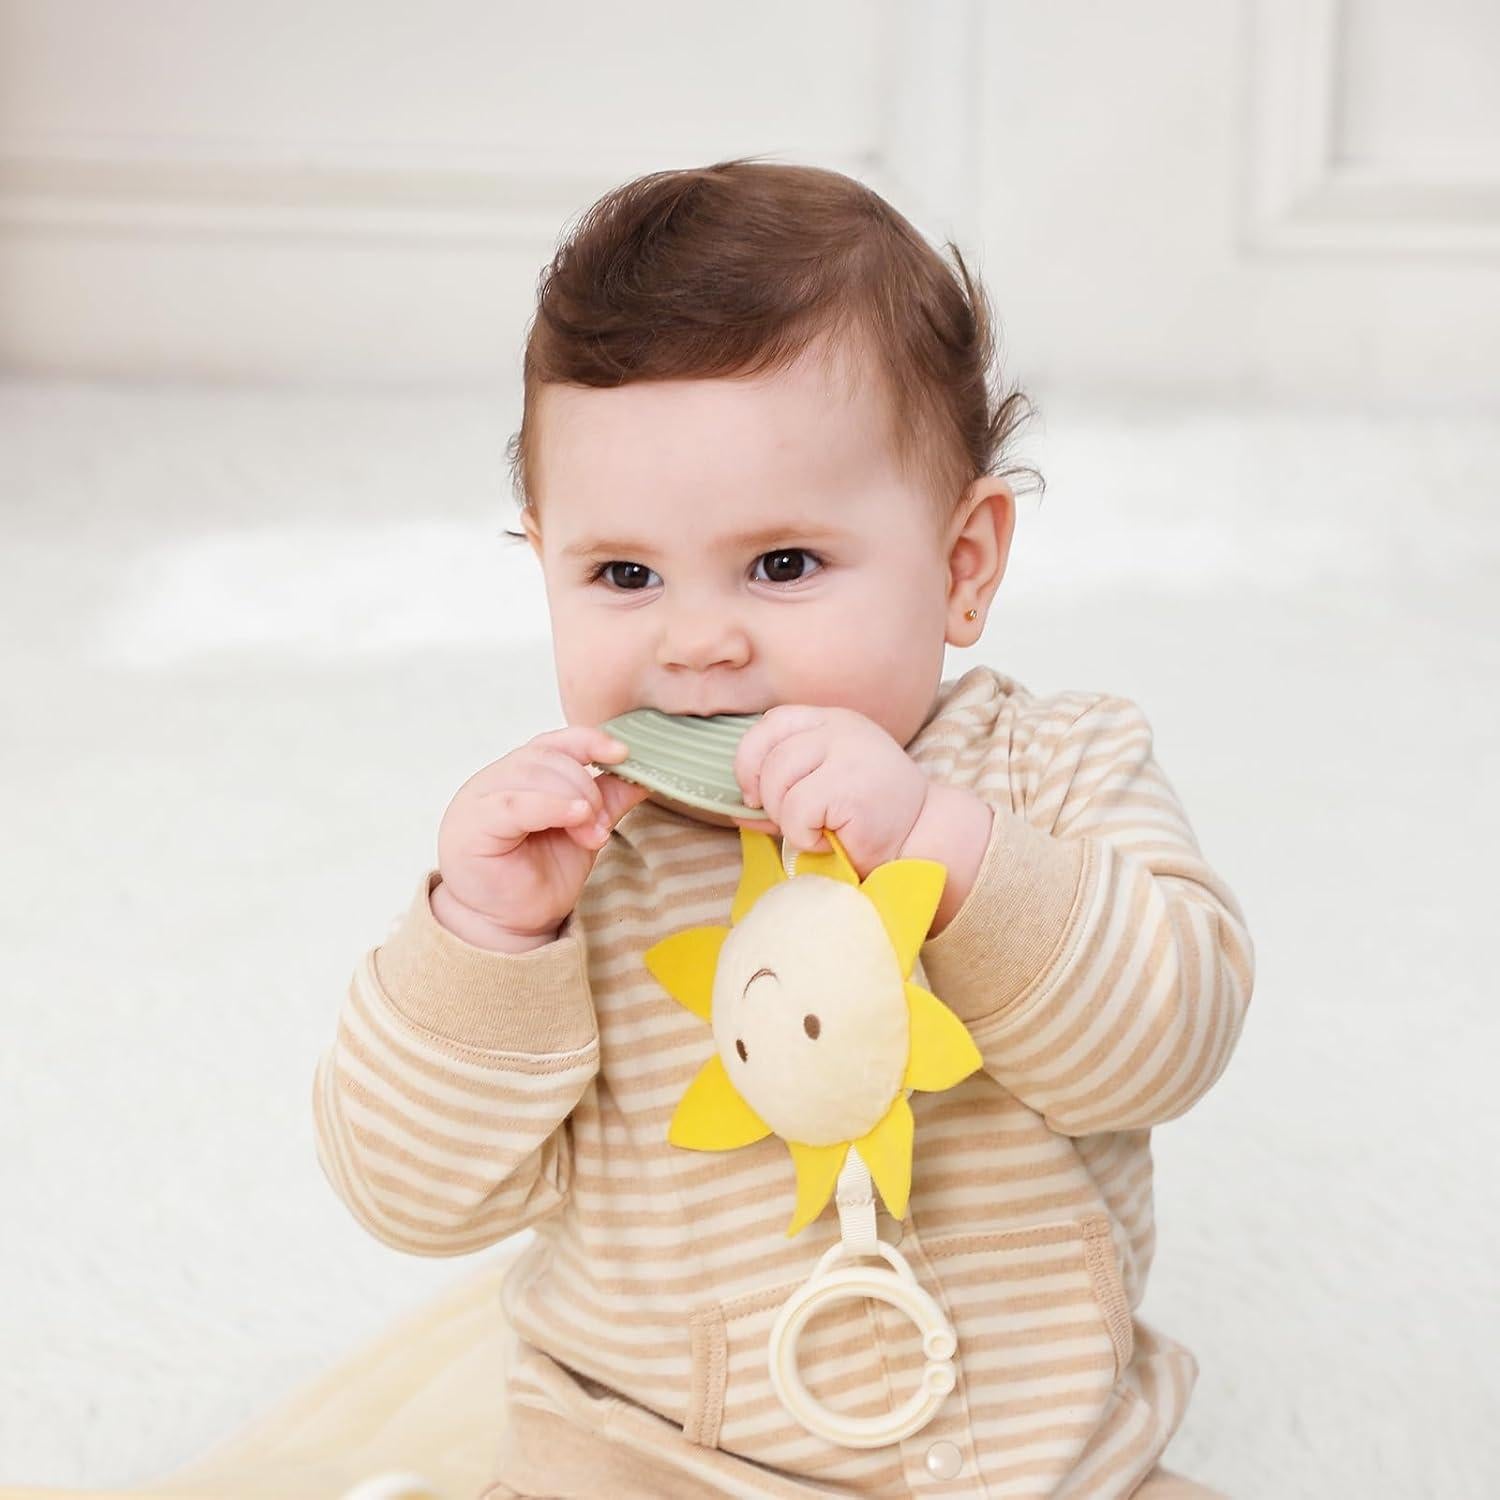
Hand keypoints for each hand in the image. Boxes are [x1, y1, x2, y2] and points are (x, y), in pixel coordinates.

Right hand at [435, 726, 650, 944]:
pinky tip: (576, 818)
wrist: (506, 924)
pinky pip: (514, 803)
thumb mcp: (583, 833)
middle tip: (602, 825)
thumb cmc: (537, 878)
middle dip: (587, 788)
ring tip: (591, 835)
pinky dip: (551, 806)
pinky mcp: (472, 824)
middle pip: (548, 757)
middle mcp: (496, 779)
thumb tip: (642, 776)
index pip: (555, 741)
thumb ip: (606, 802)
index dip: (589, 740)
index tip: (623, 753)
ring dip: (574, 800)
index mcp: (520, 774)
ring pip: (533, 774)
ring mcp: (479, 798)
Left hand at [730, 706, 931, 877]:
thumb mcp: (822, 788)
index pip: (772, 723)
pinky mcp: (850, 785)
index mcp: (832, 720)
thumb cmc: (869, 817)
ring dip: (787, 820)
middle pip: (770, 757)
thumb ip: (781, 789)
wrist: (923, 837)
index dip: (750, 758)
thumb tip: (736, 810)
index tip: (752, 793)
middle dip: (768, 799)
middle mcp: (840, 728)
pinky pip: (797, 811)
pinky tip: (832, 838)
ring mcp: (848, 752)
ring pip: (778, 784)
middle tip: (792, 821)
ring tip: (818, 830)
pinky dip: (804, 835)